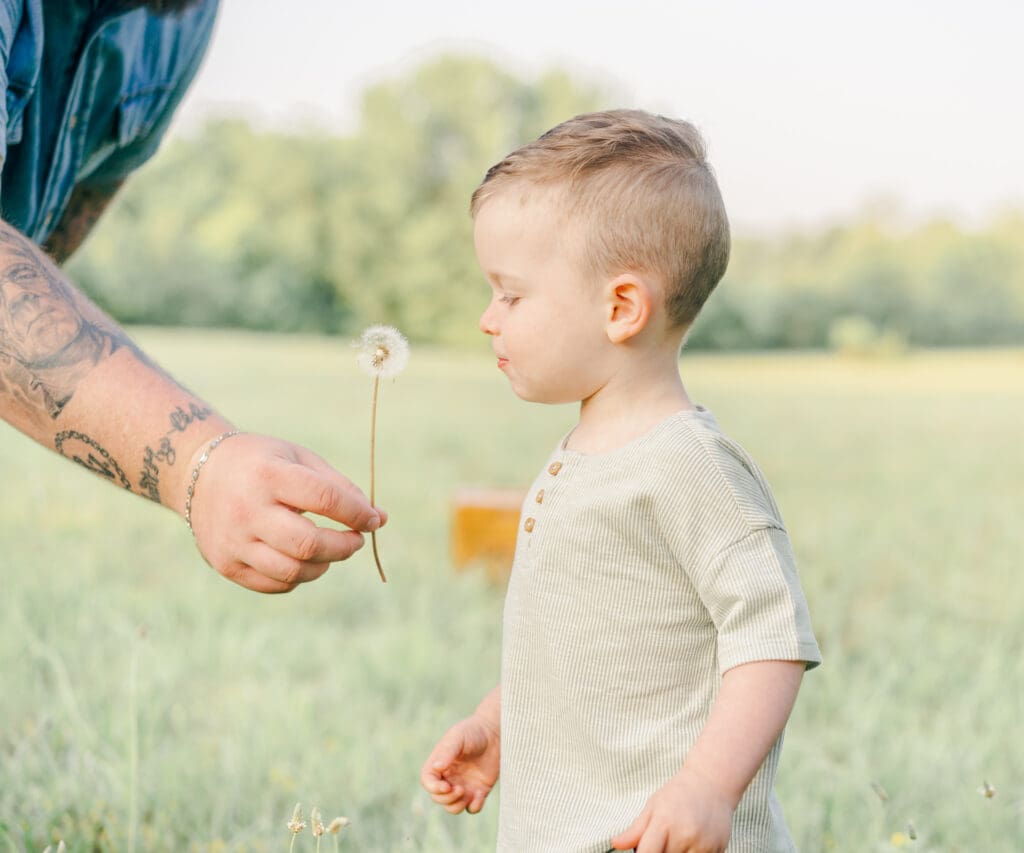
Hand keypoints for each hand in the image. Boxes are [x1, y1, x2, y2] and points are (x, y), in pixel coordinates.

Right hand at [185, 433, 383, 592]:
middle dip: (344, 547)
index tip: (373, 520)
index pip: (325, 499)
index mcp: (269, 475)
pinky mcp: (225, 564)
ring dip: (325, 565)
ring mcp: (233, 541)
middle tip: (356, 540)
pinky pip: (275, 584)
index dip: (357, 513)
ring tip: (330, 549)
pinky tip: (302, 558)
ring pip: (293, 571)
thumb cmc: (262, 463)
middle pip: (309, 544)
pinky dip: (299, 576)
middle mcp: (247, 510)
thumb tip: (379, 519)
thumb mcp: (299, 458)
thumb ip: (339, 487)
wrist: (197, 471)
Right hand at [420, 715, 500, 813]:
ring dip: (457, 806)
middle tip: (460, 789)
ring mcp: (463, 785)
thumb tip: (436, 768)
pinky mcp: (478, 791)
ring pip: (452, 807)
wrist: (496, 734)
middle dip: (447, 798)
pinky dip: (474, 807)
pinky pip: (472, 808)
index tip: (446, 786)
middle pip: (438, 798)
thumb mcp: (458, 737)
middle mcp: (449, 777)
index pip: (428, 782)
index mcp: (439, 764)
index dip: (434, 788)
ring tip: (469, 794)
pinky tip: (480, 794)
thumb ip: (447, 752)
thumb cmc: (473, 731)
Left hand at [611, 767, 733, 852]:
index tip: (644, 852)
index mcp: (664, 823)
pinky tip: (693, 842)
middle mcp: (685, 835)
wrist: (712, 782)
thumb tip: (615, 844)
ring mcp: (703, 844)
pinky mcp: (718, 850)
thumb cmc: (679, 794)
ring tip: (677, 840)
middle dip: (660, 852)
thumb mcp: (654, 806)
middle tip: (662, 839)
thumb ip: (635, 830)